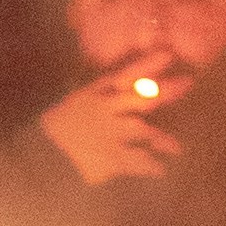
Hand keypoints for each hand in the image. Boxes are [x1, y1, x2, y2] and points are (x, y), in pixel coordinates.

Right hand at [31, 68, 182, 189]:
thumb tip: (111, 91)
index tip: (168, 55)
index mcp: (93, 95)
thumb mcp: (69, 105)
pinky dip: (150, 166)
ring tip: (177, 148)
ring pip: (144, 130)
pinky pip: (137, 161)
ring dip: (162, 139)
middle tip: (188, 82)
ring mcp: (109, 134)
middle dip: (166, 90)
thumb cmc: (48, 133)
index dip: (147, 65)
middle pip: (141, 97)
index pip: (124, 75)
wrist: (38, 160)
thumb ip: (91, 98)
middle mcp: (105, 110)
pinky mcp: (110, 158)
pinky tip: (161, 170)